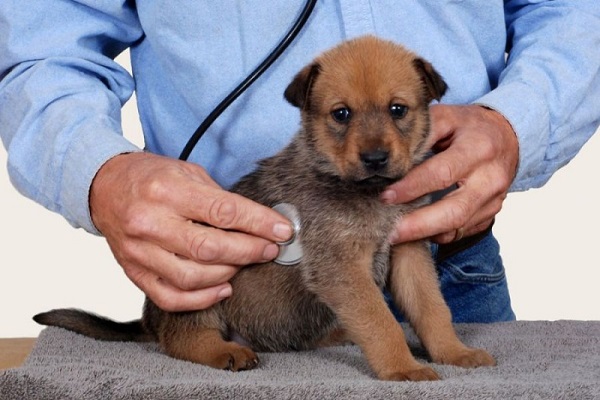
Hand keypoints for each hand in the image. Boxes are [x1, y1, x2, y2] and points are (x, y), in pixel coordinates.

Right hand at [89, 152, 292, 310]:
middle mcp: (150, 222)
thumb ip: (219, 199)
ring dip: (229, 274)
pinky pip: (171, 297)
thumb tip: (260, 222)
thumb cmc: (151, 177)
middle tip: (270, 249)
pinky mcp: (134, 272)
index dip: (259, 223)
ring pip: (193, 277)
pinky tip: (223, 288)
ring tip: (245, 263)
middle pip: (210, 248)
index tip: (283, 230)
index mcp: (166, 191)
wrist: (103, 187)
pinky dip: (202, 299)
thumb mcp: (187, 172)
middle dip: (249, 251)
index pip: (223, 211)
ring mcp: (139, 251)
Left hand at [382, 104, 518, 243]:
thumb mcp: (448, 117)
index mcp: (478, 149)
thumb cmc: (469, 127)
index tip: (386, 197)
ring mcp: (493, 200)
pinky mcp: (491, 213)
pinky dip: (438, 235)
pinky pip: (462, 232)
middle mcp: (490, 178)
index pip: (442, 173)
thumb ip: (422, 133)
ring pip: (458, 227)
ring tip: (396, 236)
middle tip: (390, 232)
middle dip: (418, 225)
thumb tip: (393, 157)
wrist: (508, 136)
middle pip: (454, 211)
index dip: (412, 187)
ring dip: (425, 234)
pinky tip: (417, 232)